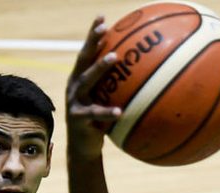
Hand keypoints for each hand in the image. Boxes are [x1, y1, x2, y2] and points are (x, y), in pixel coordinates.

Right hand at [66, 16, 122, 160]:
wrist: (84, 147)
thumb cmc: (99, 121)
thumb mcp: (107, 101)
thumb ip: (117, 86)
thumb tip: (145, 72)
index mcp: (80, 78)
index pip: (87, 52)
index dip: (92, 34)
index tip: (102, 17)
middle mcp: (74, 86)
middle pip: (83, 59)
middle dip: (92, 42)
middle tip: (104, 28)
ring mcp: (74, 101)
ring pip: (86, 81)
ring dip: (99, 68)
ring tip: (113, 58)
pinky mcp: (78, 119)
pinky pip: (95, 113)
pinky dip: (108, 112)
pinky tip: (121, 111)